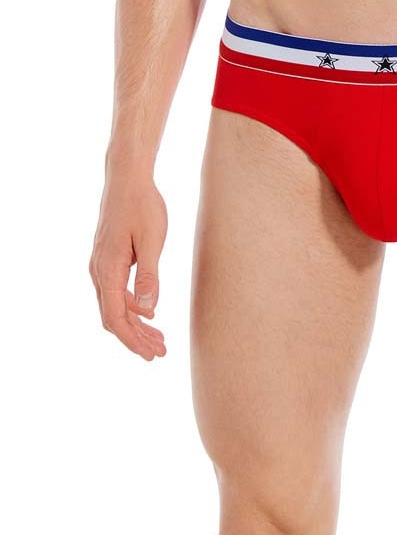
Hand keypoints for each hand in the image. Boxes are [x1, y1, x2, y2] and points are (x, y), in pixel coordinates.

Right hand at [89, 172, 167, 359]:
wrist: (128, 180)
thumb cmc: (143, 206)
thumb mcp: (153, 240)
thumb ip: (150, 275)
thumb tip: (148, 309)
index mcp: (107, 269)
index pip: (114, 317)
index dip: (132, 339)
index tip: (150, 354)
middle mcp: (99, 271)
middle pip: (114, 316)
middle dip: (136, 338)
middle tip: (160, 353)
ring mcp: (102, 266)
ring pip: (115, 305)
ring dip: (136, 324)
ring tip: (159, 340)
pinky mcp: (110, 260)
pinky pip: (117, 292)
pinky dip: (133, 307)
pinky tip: (150, 314)